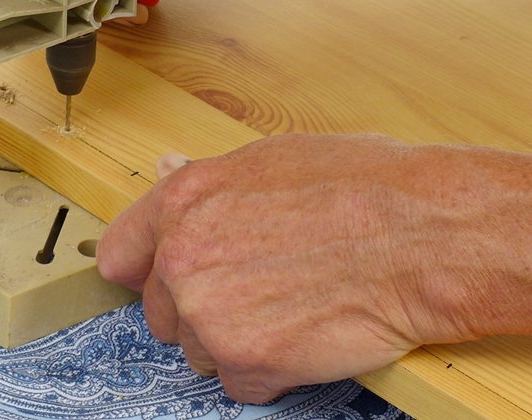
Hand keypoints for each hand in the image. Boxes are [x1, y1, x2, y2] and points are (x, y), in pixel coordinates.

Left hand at [97, 134, 531, 402]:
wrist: (418, 233)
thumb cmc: (356, 184)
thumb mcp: (266, 159)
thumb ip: (203, 179)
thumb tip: (167, 169)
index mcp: (181, 202)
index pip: (121, 253)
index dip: (142, 266)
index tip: (156, 276)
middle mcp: (182, 258)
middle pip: (160, 308)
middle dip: (196, 303)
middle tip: (252, 286)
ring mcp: (209, 314)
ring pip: (197, 347)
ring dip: (232, 337)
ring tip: (286, 304)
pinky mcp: (246, 363)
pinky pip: (237, 381)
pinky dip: (266, 368)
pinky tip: (301, 332)